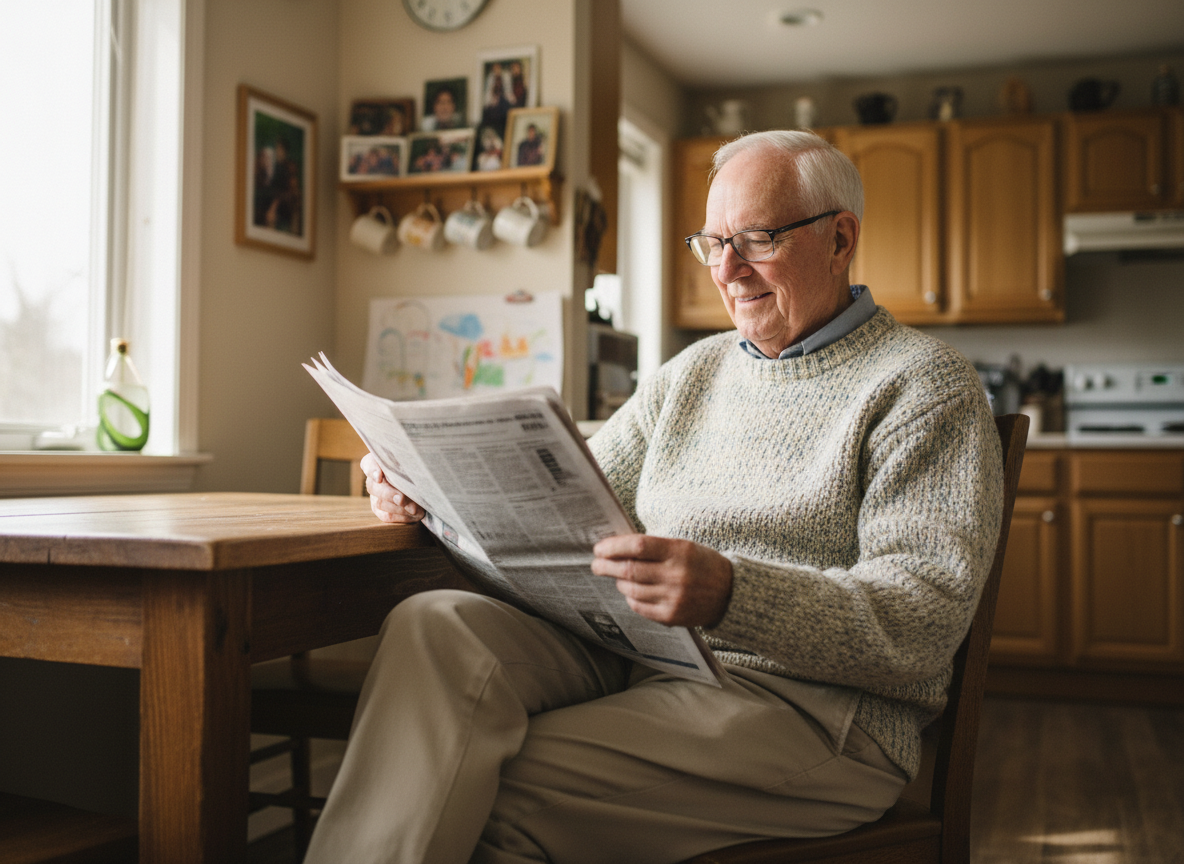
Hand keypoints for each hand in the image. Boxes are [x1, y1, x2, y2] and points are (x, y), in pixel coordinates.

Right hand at [360, 452, 424, 523]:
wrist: (424, 483)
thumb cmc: (417, 468)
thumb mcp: (414, 463)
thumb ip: (409, 465)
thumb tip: (409, 476)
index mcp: (378, 462)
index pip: (369, 464)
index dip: (373, 471)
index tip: (379, 477)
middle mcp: (373, 479)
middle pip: (373, 487)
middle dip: (389, 494)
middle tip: (402, 499)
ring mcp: (375, 496)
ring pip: (380, 503)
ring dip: (399, 508)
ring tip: (416, 509)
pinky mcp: (380, 510)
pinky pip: (387, 516)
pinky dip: (402, 517)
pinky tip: (415, 515)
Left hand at [591, 534, 732, 627]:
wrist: (730, 593)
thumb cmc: (702, 564)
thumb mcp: (684, 546)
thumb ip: (654, 546)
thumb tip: (617, 547)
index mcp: (679, 551)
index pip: (638, 546)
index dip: (613, 546)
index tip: (599, 548)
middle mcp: (676, 575)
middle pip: (629, 570)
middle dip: (606, 566)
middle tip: (596, 564)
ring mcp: (674, 597)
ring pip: (631, 589)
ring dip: (619, 582)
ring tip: (617, 577)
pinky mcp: (672, 616)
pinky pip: (639, 607)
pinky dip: (631, 598)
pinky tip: (632, 592)